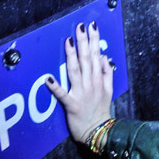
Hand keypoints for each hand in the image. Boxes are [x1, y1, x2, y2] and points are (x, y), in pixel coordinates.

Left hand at [44, 22, 112, 144]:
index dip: (94, 40)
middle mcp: (90, 83)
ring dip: (72, 56)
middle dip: (83, 41)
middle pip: (86, 59)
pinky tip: (48, 78)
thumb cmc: (101, 110)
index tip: (92, 27)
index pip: (96, 55)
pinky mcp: (71, 104)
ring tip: (68, 41)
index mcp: (99, 79)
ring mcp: (81, 93)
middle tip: (80, 26)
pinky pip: (62, 95)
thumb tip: (104, 57)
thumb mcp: (109, 90)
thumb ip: (107, 73)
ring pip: (75, 71)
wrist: (98, 131)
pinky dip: (55, 87)